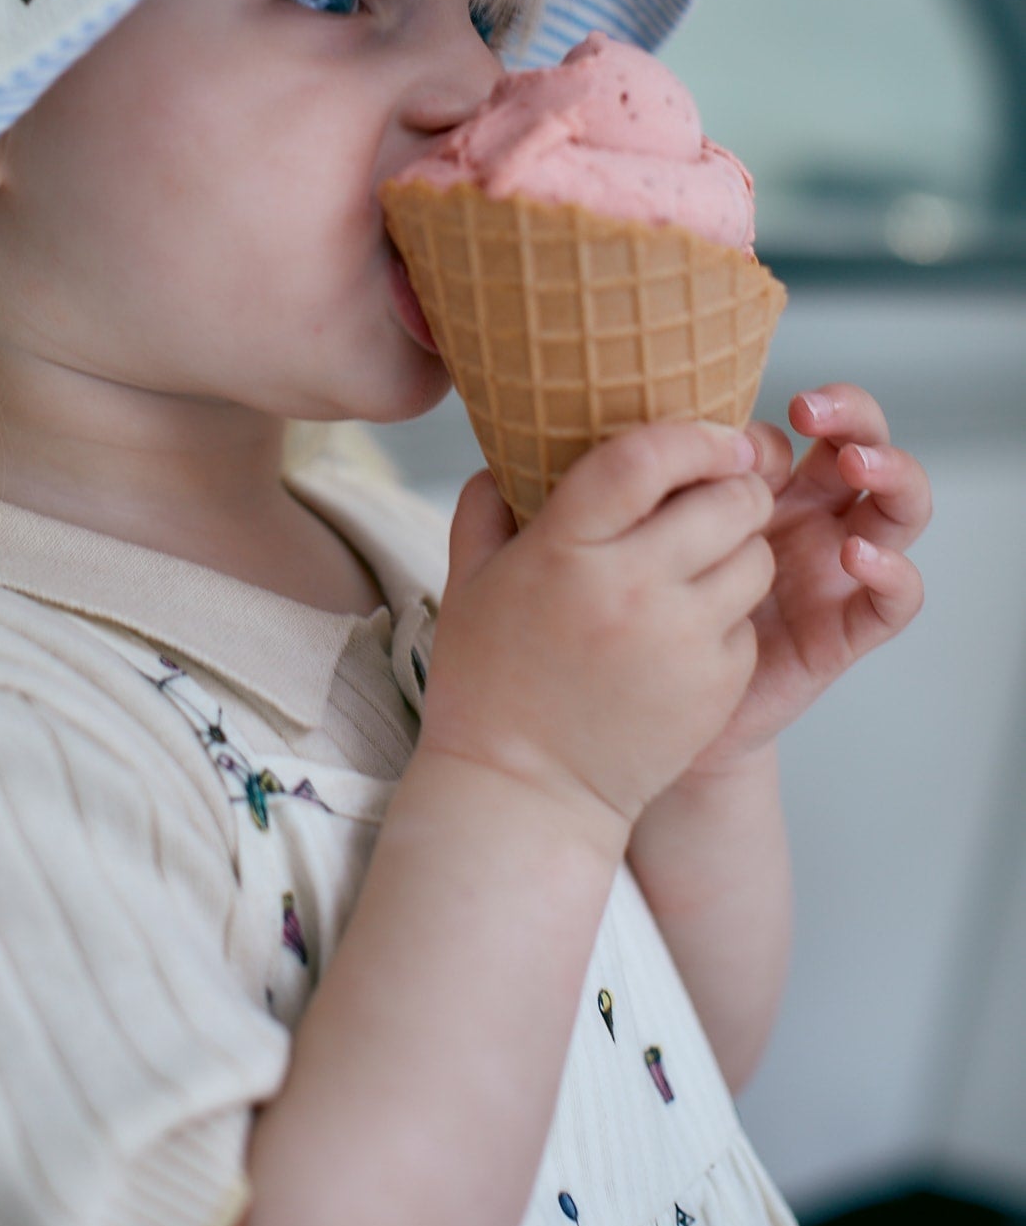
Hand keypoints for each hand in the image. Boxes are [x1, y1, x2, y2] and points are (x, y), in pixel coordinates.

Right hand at [418, 421, 775, 847]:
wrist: (523, 794)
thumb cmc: (488, 679)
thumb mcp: (468, 580)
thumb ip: (488, 503)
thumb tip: (513, 452)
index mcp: (565, 551)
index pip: (647, 458)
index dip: (692, 433)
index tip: (711, 431)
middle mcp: (633, 590)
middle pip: (728, 499)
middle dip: (734, 484)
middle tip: (720, 489)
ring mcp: (682, 641)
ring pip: (756, 556)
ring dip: (741, 545)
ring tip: (707, 556)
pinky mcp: (717, 686)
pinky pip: (748, 619)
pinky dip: (730, 612)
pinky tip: (690, 625)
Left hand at [686, 383, 929, 775]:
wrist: (652, 698)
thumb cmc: (650, 602)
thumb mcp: (657, 529)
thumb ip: (672, 484)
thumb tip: (660, 426)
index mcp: (775, 486)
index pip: (812, 426)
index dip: (795, 410)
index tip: (752, 419)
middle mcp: (815, 519)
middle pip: (867, 447)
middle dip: (855, 417)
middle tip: (813, 412)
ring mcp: (838, 571)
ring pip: (901, 509)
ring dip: (892, 474)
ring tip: (858, 466)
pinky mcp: (846, 629)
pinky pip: (898, 600)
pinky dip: (892, 571)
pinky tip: (857, 557)